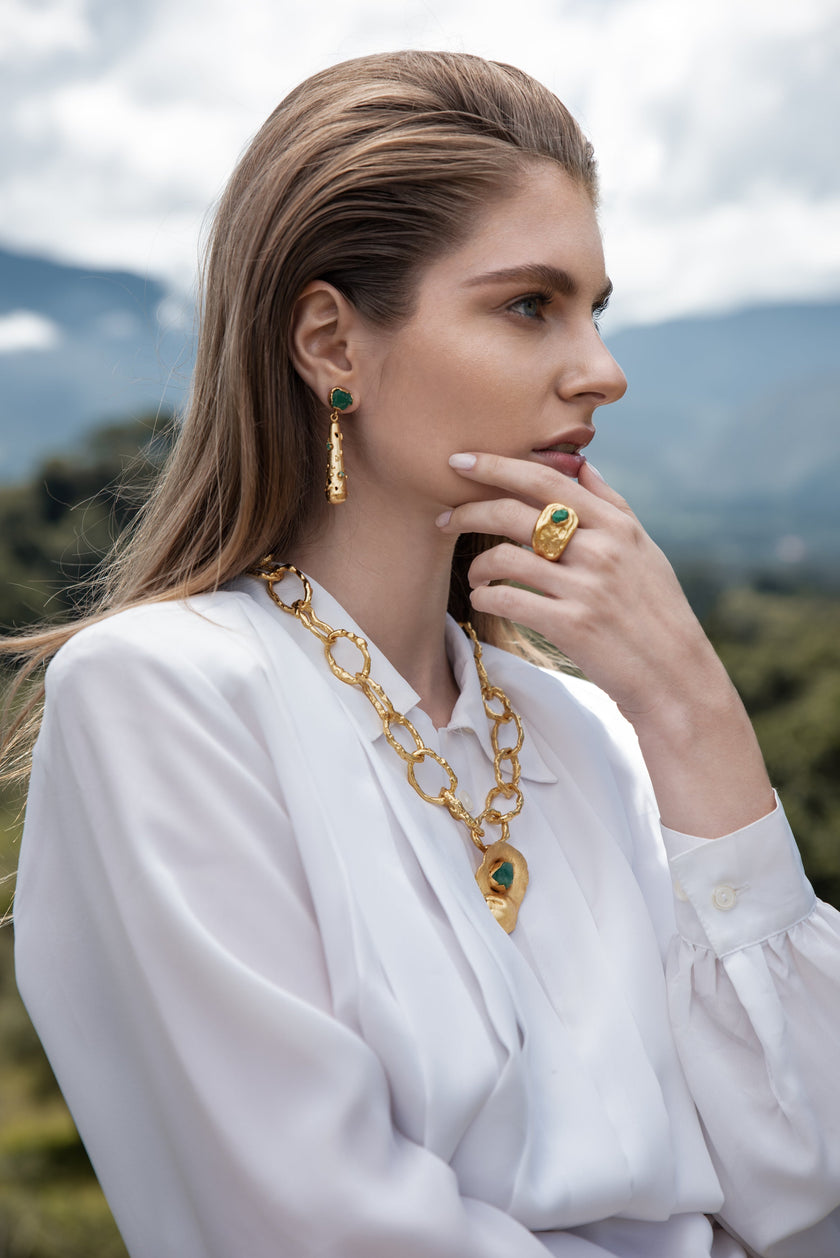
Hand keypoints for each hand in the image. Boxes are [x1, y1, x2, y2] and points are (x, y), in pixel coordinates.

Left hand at [437, 452, 774, 837]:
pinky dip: (486, 598)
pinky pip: (508, 599)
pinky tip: (484, 600)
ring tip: (476, 576)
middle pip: (514, 512)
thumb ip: (610, 502)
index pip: (543, 479)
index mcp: (616, 524)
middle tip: (445, 519)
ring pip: (505, 556)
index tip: (458, 461)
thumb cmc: (656, 610)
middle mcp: (600, 549)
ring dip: (478, 565)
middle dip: (468, 511)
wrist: (675, 676)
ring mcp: (585, 588)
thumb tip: (581, 463)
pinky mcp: (571, 626)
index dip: (494, 465)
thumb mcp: (644, 548)